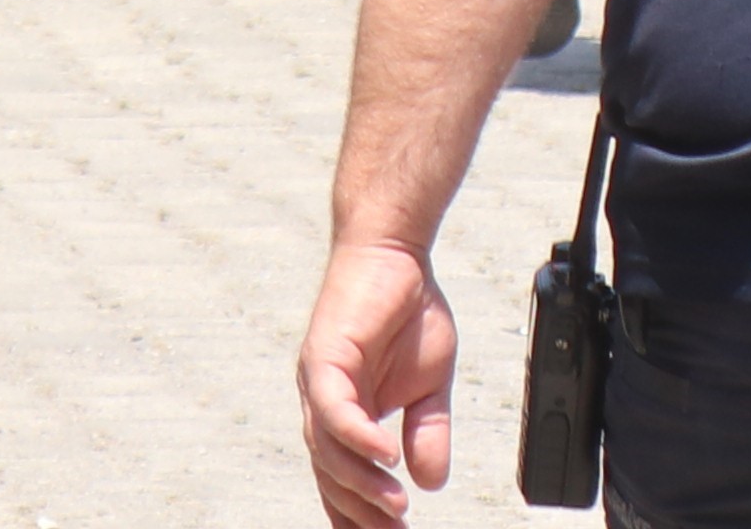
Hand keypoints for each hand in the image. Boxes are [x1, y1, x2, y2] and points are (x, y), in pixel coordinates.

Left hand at [299, 239, 457, 524]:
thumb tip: (432, 482)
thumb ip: (428, 431)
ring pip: (328, 452)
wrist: (396, 249)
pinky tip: (385, 458)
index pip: (344, 480)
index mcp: (345, 414)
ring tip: (395, 508)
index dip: (363, 515)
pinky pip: (334, 411)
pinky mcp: (323, 359)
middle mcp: (323, 404)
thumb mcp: (431, 383)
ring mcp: (318, 383)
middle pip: (332, 477)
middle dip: (362, 513)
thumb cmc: (408, 308)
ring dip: (361, 484)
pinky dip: (358, 439)